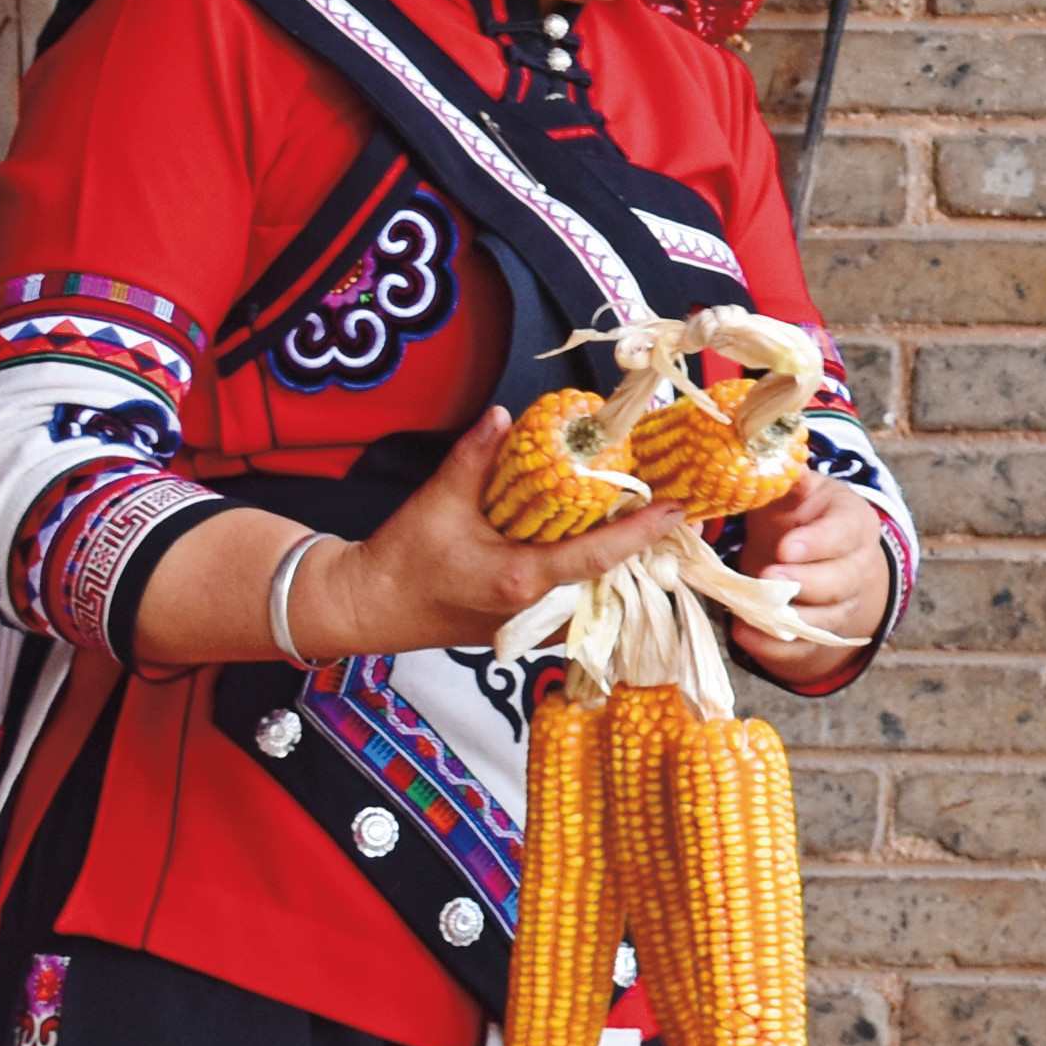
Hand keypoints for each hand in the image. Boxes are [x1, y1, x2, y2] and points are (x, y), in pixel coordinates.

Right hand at [314, 411, 692, 655]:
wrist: (369, 607)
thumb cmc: (402, 561)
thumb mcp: (438, 501)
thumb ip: (475, 456)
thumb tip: (506, 416)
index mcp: (520, 579)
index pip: (596, 557)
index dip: (640, 533)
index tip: (676, 510)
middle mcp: (533, 610)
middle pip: (608, 582)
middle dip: (643, 549)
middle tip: (674, 508)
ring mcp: (528, 626)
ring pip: (594, 601)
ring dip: (622, 568)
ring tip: (648, 526)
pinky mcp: (520, 629)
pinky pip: (572, 610)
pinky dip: (594, 583)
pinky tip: (604, 554)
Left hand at [719, 469, 901, 654]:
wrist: (815, 556)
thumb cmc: (800, 515)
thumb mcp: (797, 491)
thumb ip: (788, 479)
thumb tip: (772, 452)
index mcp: (853, 523)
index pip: (844, 534)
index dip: (817, 543)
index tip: (786, 547)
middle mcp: (857, 567)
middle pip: (841, 582)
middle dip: (804, 582)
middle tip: (768, 577)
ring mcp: (843, 605)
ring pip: (825, 619)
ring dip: (788, 619)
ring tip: (748, 611)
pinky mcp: (821, 635)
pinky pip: (803, 648)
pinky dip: (773, 646)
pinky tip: (744, 634)